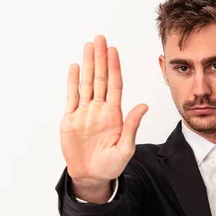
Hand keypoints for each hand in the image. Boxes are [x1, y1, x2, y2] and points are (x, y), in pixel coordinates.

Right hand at [60, 35, 148, 188]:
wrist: (91, 176)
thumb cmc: (110, 165)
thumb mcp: (125, 148)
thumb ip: (132, 126)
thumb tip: (144, 106)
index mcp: (113, 114)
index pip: (114, 85)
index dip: (114, 67)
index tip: (113, 50)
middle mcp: (99, 109)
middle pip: (100, 78)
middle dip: (100, 58)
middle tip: (100, 38)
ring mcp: (85, 113)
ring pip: (86, 83)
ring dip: (87, 64)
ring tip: (88, 46)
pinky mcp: (71, 119)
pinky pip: (72, 96)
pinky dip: (73, 81)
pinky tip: (76, 67)